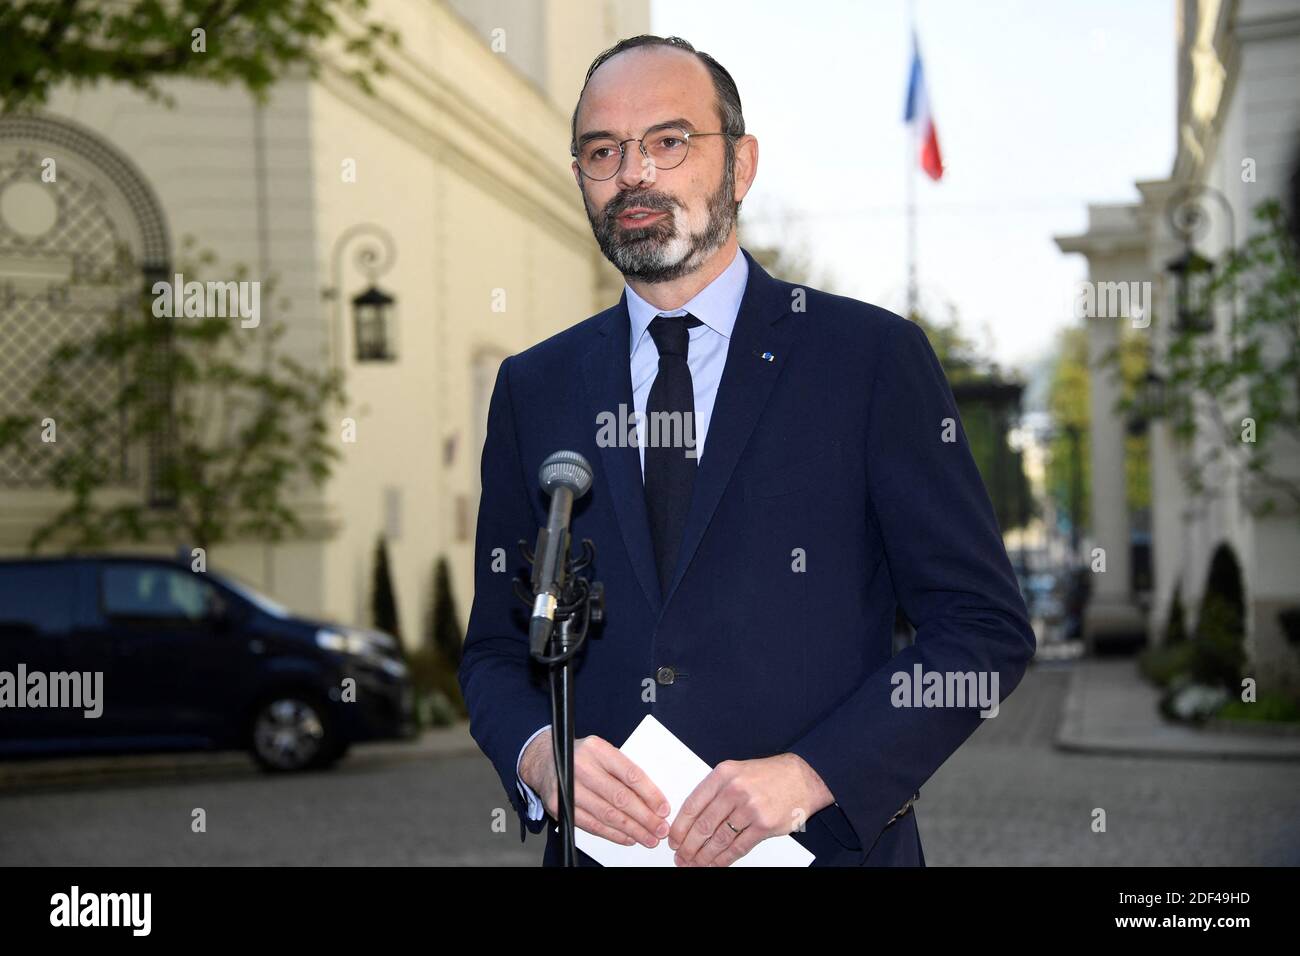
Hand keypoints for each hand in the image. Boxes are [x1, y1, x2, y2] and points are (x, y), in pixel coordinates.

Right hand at [520, 729, 671, 848]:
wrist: (543, 760)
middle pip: (620, 797)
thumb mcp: (602, 752)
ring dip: (631, 830)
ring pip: (606, 814)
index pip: (630, 774)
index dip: (650, 794)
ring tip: (648, 838)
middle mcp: (581, 766)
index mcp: (597, 749)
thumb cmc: (581, 756)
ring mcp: (568, 786)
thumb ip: (623, 770)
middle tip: (660, 829)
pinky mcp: (558, 805)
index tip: (663, 809)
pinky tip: (627, 838)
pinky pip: (590, 825)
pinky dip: (612, 834)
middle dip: (644, 817)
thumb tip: (652, 798)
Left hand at [667, 753, 833, 866]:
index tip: (674, 839)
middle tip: (681, 857)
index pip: (693, 805)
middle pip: (703, 825)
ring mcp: (750, 808)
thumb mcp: (736, 772)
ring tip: (695, 864)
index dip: (680, 827)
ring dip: (704, 856)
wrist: (802, 777)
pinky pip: (738, 847)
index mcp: (723, 774)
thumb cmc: (769, 775)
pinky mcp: (764, 825)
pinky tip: (715, 864)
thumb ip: (714, 790)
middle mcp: (735, 790)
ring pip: (719, 839)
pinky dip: (724, 859)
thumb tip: (692, 818)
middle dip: (689, 846)